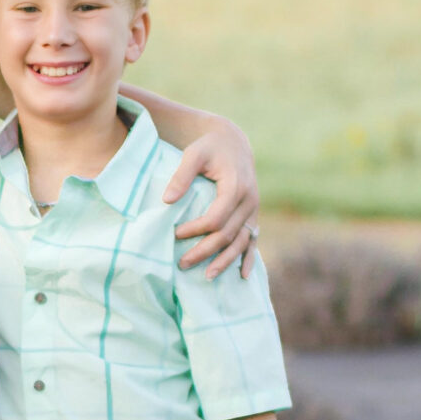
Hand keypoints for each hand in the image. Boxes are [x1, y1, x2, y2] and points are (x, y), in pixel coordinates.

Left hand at [163, 117, 261, 278]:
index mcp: (236, 187)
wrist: (232, 142)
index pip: (216, 218)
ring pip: (241, 242)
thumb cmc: (209, 148)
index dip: (196, 230)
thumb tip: (166, 201)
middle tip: (182, 264)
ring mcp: (254, 209)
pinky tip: (242, 276)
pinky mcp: (253, 214)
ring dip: (225, 261)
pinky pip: (253, 239)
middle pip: (228, 234)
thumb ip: (181, 176)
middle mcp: (249, 201)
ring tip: (207, 276)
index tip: (175, 234)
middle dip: (205, 251)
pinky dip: (248, 258)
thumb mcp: (193, 154)